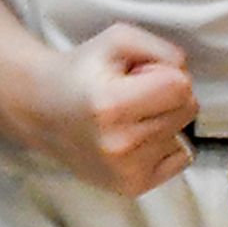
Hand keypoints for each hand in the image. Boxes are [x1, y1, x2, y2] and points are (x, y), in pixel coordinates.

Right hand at [9, 23, 197, 197]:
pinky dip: (165, 145)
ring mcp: (124, 171)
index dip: (164, 73)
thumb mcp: (119, 39)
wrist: (40, 110)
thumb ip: (164, 49)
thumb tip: (186, 76)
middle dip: (167, 96)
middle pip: (188, 110)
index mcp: (111, 107)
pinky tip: (134, 137)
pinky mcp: (131, 187)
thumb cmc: (83, 71)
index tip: (136, 76)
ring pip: (183, 134)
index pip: (182, 86)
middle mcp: (118, 145)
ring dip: (163, 121)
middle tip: (131, 95)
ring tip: (127, 116)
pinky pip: (181, 159)